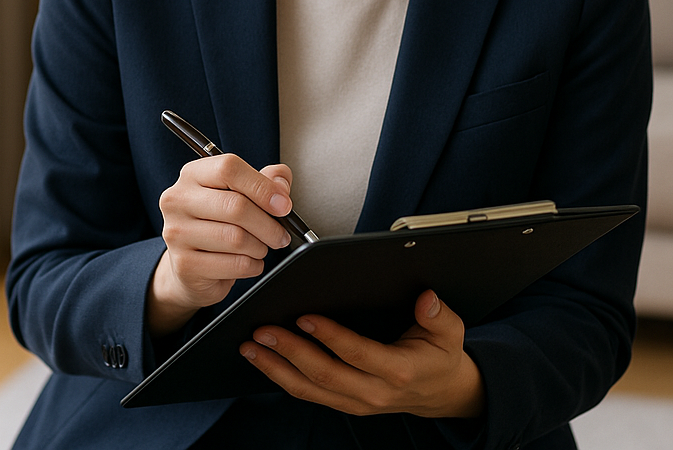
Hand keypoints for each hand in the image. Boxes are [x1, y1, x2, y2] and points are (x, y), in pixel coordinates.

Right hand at [147, 155, 294, 336]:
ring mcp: (177, 232)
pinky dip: (252, 266)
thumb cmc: (216, 224)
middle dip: (269, 225)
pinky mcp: (184, 264)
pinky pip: (234, 264)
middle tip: (281, 235)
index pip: (229, 168)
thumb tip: (281, 184)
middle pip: (236, 206)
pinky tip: (248, 262)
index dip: (262, 186)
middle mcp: (178, 200)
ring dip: (260, 247)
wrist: (189, 266)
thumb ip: (263, 181)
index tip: (283, 205)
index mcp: (192, 175)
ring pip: (237, 238)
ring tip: (260, 248)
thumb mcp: (238, 195)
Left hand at [240, 290, 484, 418]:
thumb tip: (427, 298)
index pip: (357, 354)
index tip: (304, 317)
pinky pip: (309, 394)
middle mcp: (373, 391)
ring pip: (309, 389)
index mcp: (398, 370)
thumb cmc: (440, 356)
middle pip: (324, 373)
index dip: (330, 337)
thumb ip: (439, 315)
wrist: (442, 394)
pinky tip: (263, 360)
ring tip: (251, 346)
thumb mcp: (450, 333)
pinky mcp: (344, 402)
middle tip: (263, 330)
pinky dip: (282, 377)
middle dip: (289, 351)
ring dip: (276, 368)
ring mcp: (356, 401)